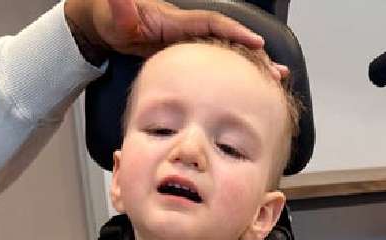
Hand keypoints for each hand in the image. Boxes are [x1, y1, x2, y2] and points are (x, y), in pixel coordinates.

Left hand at [64, 0, 288, 78]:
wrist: (108, 21)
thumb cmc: (112, 18)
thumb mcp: (117, 13)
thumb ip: (121, 5)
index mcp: (177, 21)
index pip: (212, 24)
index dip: (235, 33)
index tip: (257, 43)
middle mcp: (188, 30)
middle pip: (229, 40)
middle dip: (255, 54)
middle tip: (277, 70)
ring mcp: (189, 42)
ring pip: (228, 52)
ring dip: (253, 65)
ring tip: (277, 78)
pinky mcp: (187, 55)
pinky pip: (218, 62)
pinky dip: (236, 71)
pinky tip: (251, 85)